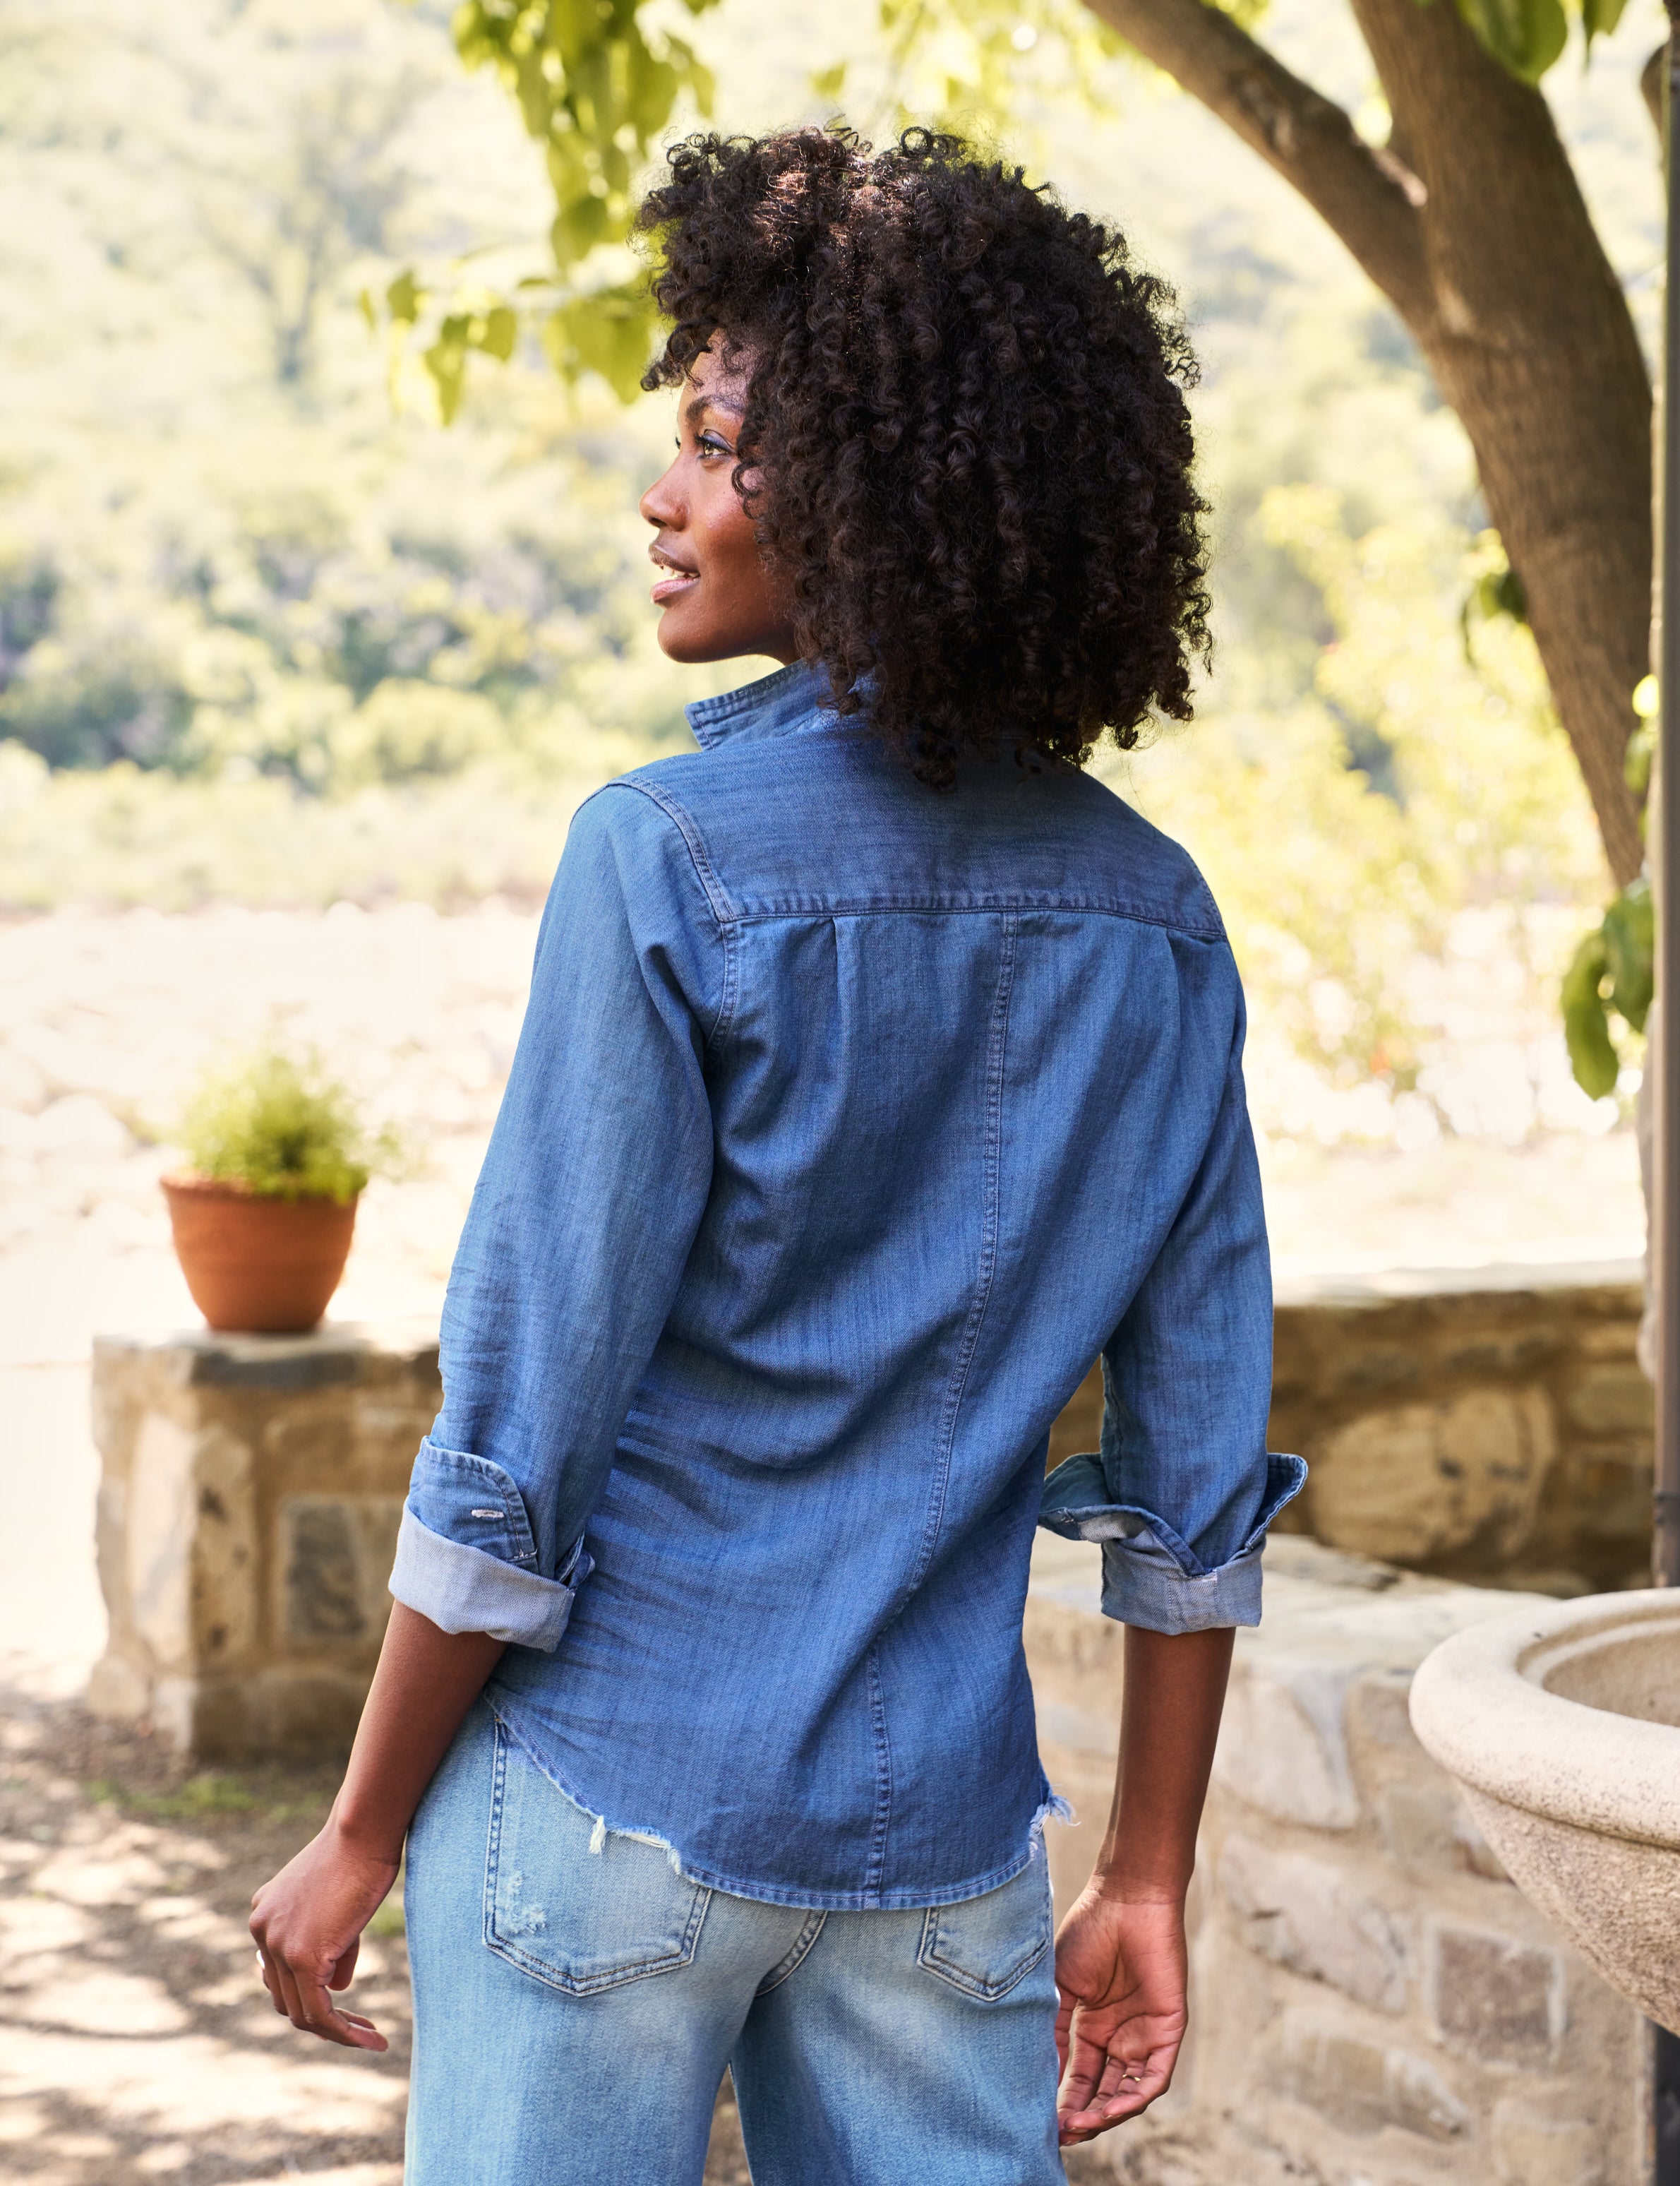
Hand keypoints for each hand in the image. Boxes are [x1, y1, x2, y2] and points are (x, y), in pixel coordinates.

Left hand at [249, 1814, 398, 2050]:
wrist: (363, 1831)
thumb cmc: (361, 1854)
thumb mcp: (338, 1904)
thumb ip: (331, 1946)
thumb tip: (335, 1990)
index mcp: (265, 1915)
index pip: (280, 1973)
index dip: (310, 1992)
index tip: (342, 2001)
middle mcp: (261, 1931)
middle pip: (286, 1997)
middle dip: (323, 2017)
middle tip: (360, 2027)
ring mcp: (277, 1946)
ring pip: (301, 2012)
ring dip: (337, 2031)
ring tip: (371, 2036)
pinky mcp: (302, 1958)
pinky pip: (320, 2012)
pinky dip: (345, 2032)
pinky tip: (373, 2038)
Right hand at [1053, 1887, 1187, 2143]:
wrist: (1126, 1898)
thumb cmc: (1090, 1930)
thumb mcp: (1060, 1985)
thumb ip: (1051, 2027)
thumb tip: (1038, 2070)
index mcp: (1093, 2026)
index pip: (1079, 2077)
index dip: (1062, 2101)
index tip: (1042, 2121)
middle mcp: (1119, 2036)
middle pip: (1103, 2092)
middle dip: (1082, 2116)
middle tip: (1061, 2133)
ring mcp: (1144, 2034)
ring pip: (1128, 2092)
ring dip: (1106, 2114)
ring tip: (1080, 2126)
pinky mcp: (1168, 2029)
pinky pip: (1155, 2076)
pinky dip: (1135, 2096)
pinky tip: (1112, 2109)